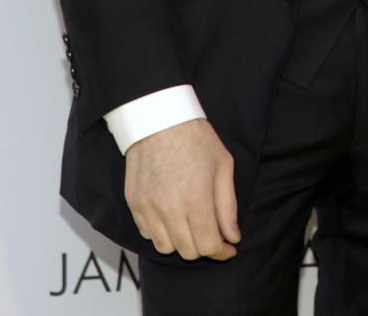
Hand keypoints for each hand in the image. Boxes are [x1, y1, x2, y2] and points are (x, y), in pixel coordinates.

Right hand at [124, 118, 239, 259]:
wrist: (159, 117)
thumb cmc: (195, 137)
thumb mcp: (222, 165)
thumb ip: (228, 205)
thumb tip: (232, 237)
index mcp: (195, 197)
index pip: (208, 245)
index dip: (222, 251)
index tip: (228, 247)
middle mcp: (169, 206)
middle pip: (188, 251)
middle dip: (204, 246)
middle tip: (212, 231)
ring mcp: (148, 206)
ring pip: (165, 247)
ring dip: (181, 242)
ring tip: (190, 223)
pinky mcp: (134, 202)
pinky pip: (147, 234)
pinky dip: (161, 232)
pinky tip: (171, 215)